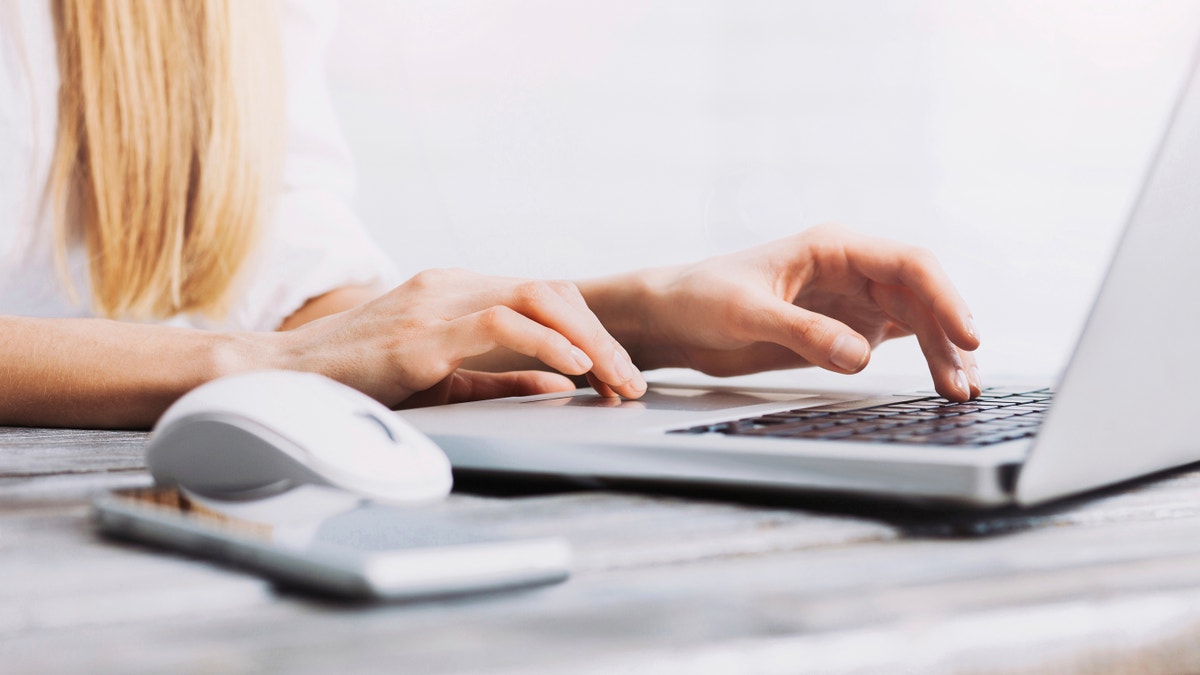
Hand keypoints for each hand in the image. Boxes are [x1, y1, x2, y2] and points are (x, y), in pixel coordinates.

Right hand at [274, 269, 646, 407]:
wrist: (282, 377)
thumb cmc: (360, 379)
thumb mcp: (444, 379)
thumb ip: (501, 379)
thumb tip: (561, 385)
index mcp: (458, 291)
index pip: (545, 296)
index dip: (591, 331)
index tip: (619, 373)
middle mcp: (452, 285)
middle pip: (552, 292)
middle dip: (602, 336)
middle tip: (632, 381)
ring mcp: (436, 303)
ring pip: (537, 299)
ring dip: (588, 341)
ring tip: (615, 379)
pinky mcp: (421, 333)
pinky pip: (500, 323)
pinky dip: (546, 344)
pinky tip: (573, 370)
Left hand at [597, 224, 980, 400]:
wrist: (671, 317)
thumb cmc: (699, 298)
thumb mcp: (745, 313)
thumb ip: (802, 332)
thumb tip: (860, 357)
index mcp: (832, 247)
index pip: (908, 264)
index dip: (944, 298)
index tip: (965, 336)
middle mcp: (850, 268)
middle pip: (921, 296)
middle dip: (949, 336)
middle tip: (965, 383)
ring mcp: (851, 298)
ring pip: (916, 320)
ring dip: (941, 352)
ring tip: (959, 393)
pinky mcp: (844, 328)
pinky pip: (897, 338)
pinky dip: (922, 359)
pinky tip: (941, 383)